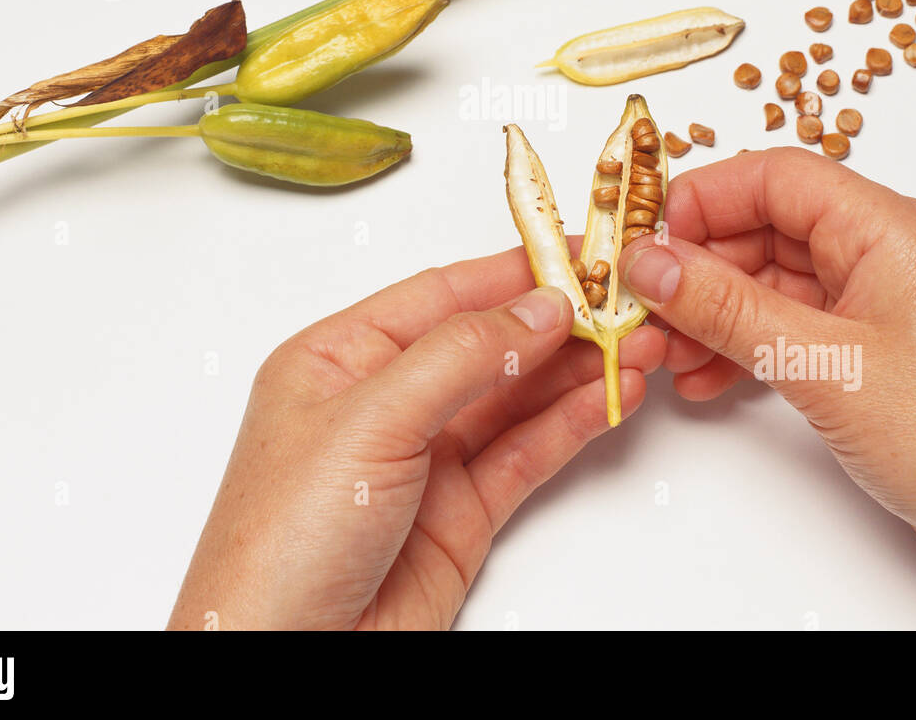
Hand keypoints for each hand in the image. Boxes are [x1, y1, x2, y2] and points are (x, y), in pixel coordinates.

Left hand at [168, 246, 664, 629]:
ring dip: (577, 370)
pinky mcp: (459, 512)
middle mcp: (383, 402)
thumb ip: (459, 357)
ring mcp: (425, 457)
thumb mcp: (368, 421)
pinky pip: (526, 453)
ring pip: (516, 397)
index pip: (442, 294)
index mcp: (338, 358)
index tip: (578, 253)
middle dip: (558, 321)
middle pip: (487, 342)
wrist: (283, 662)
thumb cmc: (278, 546)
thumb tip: (534, 306)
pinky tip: (609, 398)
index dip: (513, 270)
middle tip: (624, 301)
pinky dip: (572, 424)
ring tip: (636, 345)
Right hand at [619, 147, 915, 627]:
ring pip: (773, 282)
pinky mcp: (873, 350)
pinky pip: (792, 327)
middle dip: (699, 267)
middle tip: (644, 304)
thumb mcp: (820, 363)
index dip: (702, 198)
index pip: (775, 177)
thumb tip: (652, 264)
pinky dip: (746, 346)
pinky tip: (708, 379)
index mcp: (887, 227)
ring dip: (715, 313)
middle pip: (767, 228)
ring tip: (666, 352)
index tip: (647, 237)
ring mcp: (880, 303)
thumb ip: (726, 308)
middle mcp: (885, 252)